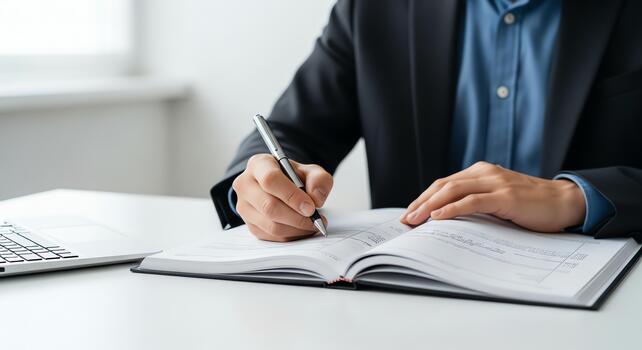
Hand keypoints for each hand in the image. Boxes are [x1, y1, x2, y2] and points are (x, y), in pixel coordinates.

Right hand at [232, 154, 331, 240]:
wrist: (281, 186)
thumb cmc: (292, 177)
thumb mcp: (310, 171)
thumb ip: (319, 179)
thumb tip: (316, 199)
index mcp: (259, 165)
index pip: (270, 180)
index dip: (292, 196)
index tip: (310, 207)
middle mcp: (245, 185)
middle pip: (269, 206)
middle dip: (297, 217)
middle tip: (316, 219)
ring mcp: (244, 207)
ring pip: (271, 225)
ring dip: (296, 229)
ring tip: (313, 225)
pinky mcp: (250, 225)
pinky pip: (271, 236)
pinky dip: (291, 236)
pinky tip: (302, 229)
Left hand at [400, 161, 585, 231]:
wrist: (564, 202)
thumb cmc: (530, 205)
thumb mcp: (497, 200)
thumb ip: (476, 203)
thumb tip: (447, 220)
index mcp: (480, 172)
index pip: (444, 184)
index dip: (424, 198)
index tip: (409, 214)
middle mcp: (484, 173)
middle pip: (443, 185)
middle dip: (420, 203)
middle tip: (405, 220)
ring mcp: (495, 182)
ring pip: (453, 190)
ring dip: (430, 206)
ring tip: (414, 220)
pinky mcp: (505, 196)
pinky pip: (472, 201)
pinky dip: (452, 209)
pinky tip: (438, 218)